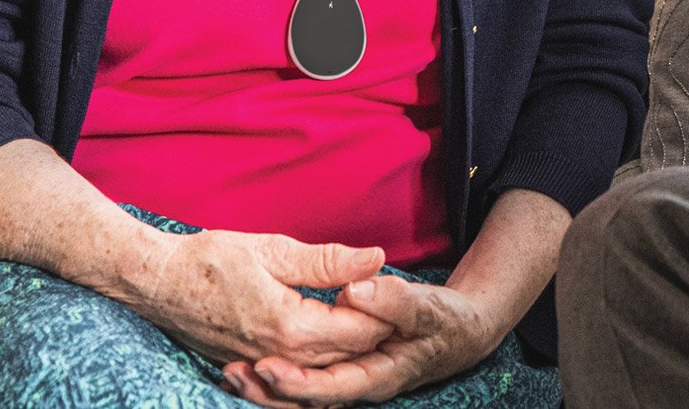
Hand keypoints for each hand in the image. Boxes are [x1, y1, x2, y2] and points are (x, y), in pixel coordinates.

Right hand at [111, 228, 394, 371]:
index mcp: (292, 327)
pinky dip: (322, 359)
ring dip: (350, 345)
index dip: (386, 310)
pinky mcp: (253, 365)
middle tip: (392, 301)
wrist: (155, 282)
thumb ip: (328, 261)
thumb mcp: (273, 250)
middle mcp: (281, 355)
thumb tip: (376, 258)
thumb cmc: (210, 260)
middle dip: (374, 329)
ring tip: (364, 314)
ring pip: (326, 366)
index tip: (398, 285)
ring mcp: (266, 364)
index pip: (360, 330)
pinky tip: (331, 337)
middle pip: (348, 353)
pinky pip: (300, 372)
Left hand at [221, 276, 502, 406]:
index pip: (331, 388)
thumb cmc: (446, 321)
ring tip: (230, 372)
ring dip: (265, 389)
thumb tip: (358, 291)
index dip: (297, 382)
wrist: (458, 334)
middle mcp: (358, 386)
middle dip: (269, 390)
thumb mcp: (428, 307)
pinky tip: (247, 365)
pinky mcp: (339, 371)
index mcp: (378, 376)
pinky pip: (302, 383)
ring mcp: (347, 381)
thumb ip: (395, 300)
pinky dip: (276, 378)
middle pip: (307, 401)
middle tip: (234, 371)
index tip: (266, 367)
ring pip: (299, 398)